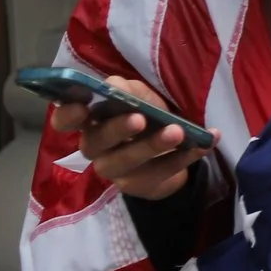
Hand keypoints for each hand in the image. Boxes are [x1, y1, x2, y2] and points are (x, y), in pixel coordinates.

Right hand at [48, 76, 197, 200]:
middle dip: (118, 129)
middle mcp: (96, 149)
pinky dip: (186, 156)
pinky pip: (162, 172)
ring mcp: (116, 171)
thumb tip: (114, 84)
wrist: (170, 150)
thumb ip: (128, 90)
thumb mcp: (139, 97)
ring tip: (177, 132)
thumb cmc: (146, 116)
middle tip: (140, 118)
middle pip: (97, 142)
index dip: (67, 115)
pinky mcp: (140, 186)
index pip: (64, 121)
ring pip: (128, 162)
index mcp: (90, 122)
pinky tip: (206, 142)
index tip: (81, 107)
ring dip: (153, 146)